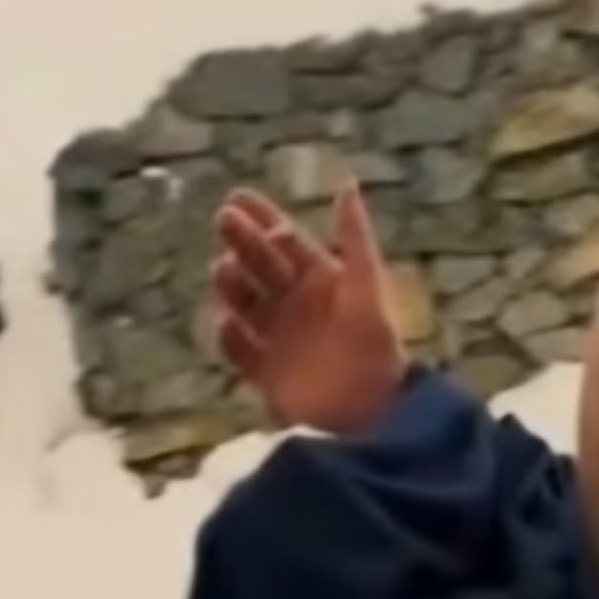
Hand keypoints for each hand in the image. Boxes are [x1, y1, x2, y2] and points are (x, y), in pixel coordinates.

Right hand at [210, 183, 408, 434]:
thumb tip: (347, 185)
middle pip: (261, 266)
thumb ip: (354, 237)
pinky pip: (240, 350)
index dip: (262, 217)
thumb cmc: (375, 345)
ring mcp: (280, 338)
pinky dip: (230, 337)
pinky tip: (227, 321)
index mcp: (322, 280)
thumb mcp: (366, 285)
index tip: (237, 196)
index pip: (286, 241)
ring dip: (232, 285)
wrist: (372, 412)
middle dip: (241, 242)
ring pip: (245, 304)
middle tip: (223, 219)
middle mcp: (297, 305)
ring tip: (223, 268)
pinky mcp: (267, 374)